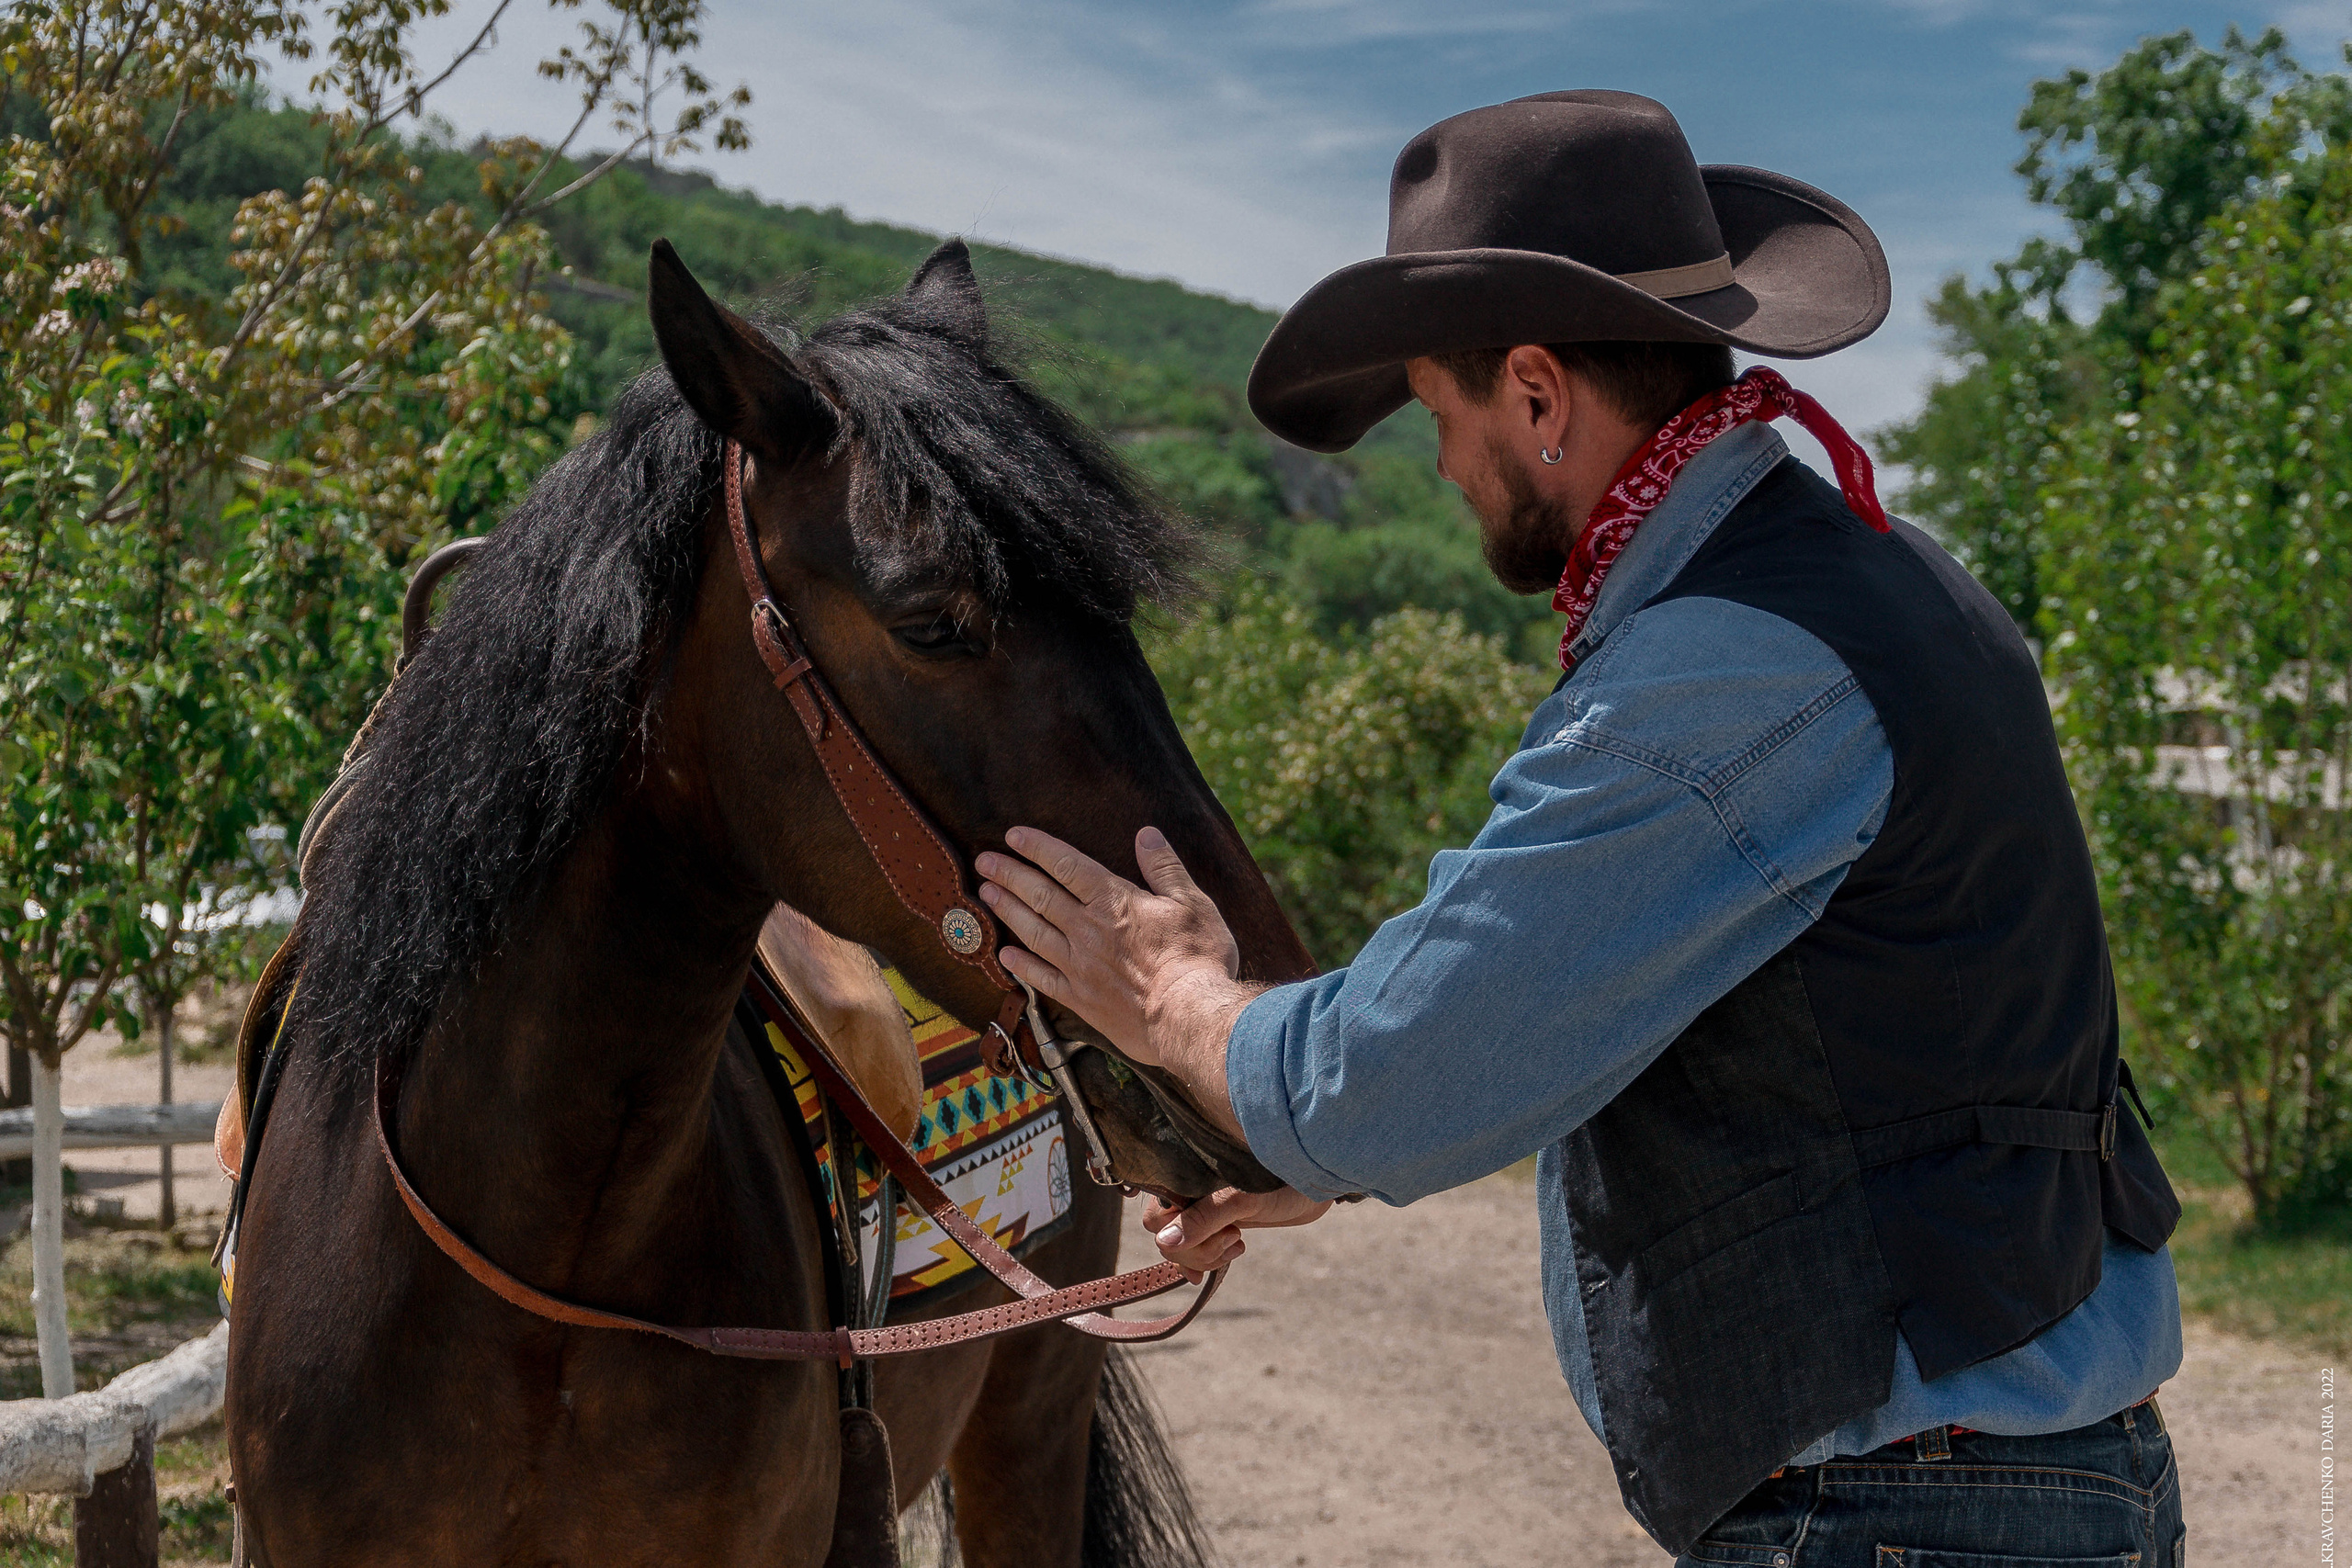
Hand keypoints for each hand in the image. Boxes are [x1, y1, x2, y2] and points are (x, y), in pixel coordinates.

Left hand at [976, 826, 1251, 1086]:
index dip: (1037, 847)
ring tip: (986, 894)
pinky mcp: (1081, 999)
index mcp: (1114, 901)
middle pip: (1040, 895)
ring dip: (1007, 910)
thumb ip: (1165, 868)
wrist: (1189, 1018)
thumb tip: (1147, 835)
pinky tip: (1005, 956)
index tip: (1013, 835)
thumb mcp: (1193, 903)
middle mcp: (1088, 930)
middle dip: (1009, 874)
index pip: (1067, 864)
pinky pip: (1042, 978)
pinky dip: (1021, 965)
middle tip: (984, 861)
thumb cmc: (1197, 958)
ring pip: (1033, 932)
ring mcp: (1080, 966)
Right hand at [1143, 1186, 1332, 1280]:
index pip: (1155, 1216)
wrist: (1313, 1184)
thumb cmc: (1281, 1180)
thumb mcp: (1243, 1199)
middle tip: (1235, 1237)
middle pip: (1165, 1238)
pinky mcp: (1214, 1222)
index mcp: (1184, 1175)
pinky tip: (1214, 1268)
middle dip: (1198, 1248)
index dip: (1177, 1234)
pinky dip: (1202, 1261)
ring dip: (1206, 1255)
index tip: (1217, 1232)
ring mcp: (1198, 1208)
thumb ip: (1204, 1218)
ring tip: (1239, 1243)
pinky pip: (1193, 1250)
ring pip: (1180, 1249)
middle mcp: (1185, 1191)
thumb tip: (1164, 1243)